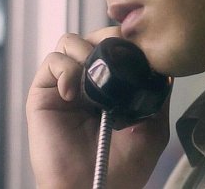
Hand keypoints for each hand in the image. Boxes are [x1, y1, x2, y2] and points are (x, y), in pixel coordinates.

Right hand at [26, 27, 169, 188]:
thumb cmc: (124, 168)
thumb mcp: (154, 126)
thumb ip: (157, 92)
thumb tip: (160, 61)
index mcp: (115, 86)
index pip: (118, 46)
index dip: (128, 39)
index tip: (140, 48)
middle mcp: (90, 82)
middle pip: (95, 36)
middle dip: (108, 39)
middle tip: (119, 57)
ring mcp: (66, 87)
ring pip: (71, 41)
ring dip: (86, 51)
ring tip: (95, 79)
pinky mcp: (43, 95)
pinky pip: (52, 61)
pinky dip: (65, 68)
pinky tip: (75, 93)